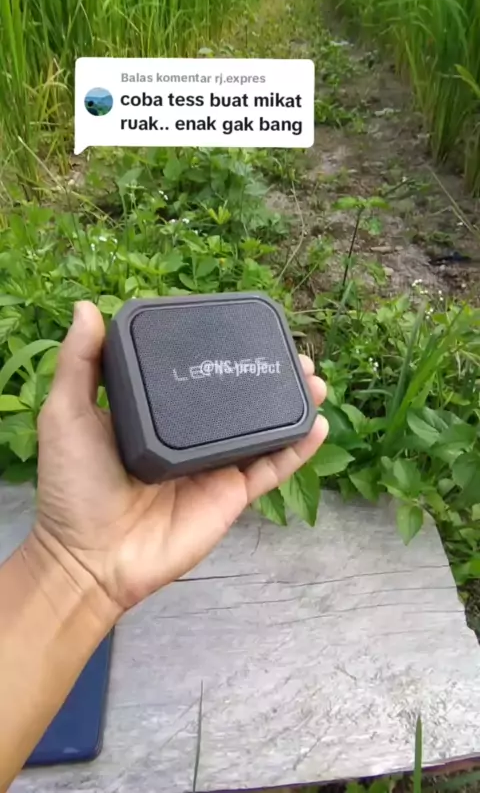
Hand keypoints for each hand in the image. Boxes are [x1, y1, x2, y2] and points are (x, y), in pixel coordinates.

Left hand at [34, 301, 327, 619]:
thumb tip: (87, 307)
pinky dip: (297, 449)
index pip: (193, 374)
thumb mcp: (67, 414)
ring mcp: (213, 466)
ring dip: (292, 404)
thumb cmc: (73, 485)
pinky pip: (271, 468)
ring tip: (314, 379)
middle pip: (237, 399)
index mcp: (155, 414)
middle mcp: (189, 436)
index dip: (220, 351)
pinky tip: (318, 425)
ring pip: (262, 430)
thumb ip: (80, 363)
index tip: (244, 327)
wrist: (91, 557)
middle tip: (293, 353)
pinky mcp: (231, 495)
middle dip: (269, 374)